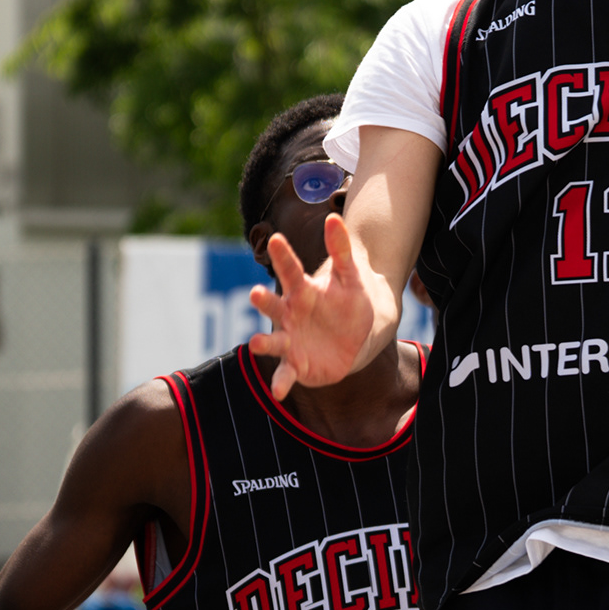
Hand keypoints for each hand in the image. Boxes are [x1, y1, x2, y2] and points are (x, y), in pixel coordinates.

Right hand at [247, 213, 386, 399]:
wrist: (354, 337)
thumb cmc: (347, 303)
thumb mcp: (351, 276)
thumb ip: (341, 250)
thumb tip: (334, 217)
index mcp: (302, 291)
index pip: (291, 270)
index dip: (285, 256)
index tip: (278, 238)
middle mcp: (289, 315)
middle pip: (274, 306)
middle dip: (264, 302)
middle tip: (255, 294)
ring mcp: (290, 340)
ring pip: (274, 341)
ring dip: (264, 342)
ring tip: (255, 342)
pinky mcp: (295, 364)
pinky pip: (285, 374)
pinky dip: (281, 382)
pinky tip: (278, 392)